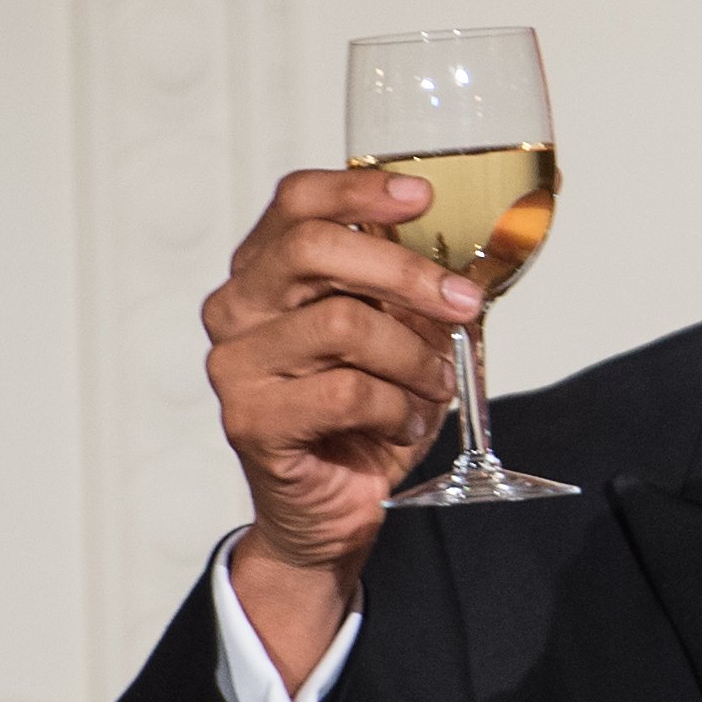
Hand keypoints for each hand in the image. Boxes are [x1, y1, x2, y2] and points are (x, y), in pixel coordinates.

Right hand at [201, 167, 482, 677]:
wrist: (331, 513)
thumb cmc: (361, 419)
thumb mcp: (395, 340)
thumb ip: (411, 295)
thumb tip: (466, 261)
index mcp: (264, 273)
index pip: (296, 202)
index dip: (358, 188)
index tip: (421, 196)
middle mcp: (236, 310)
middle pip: (313, 248)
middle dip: (404, 270)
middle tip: (462, 303)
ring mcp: (235, 365)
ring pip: (342, 324)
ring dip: (413, 358)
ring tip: (435, 388)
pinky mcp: (251, 420)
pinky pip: (346, 392)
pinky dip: (397, 409)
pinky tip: (406, 424)